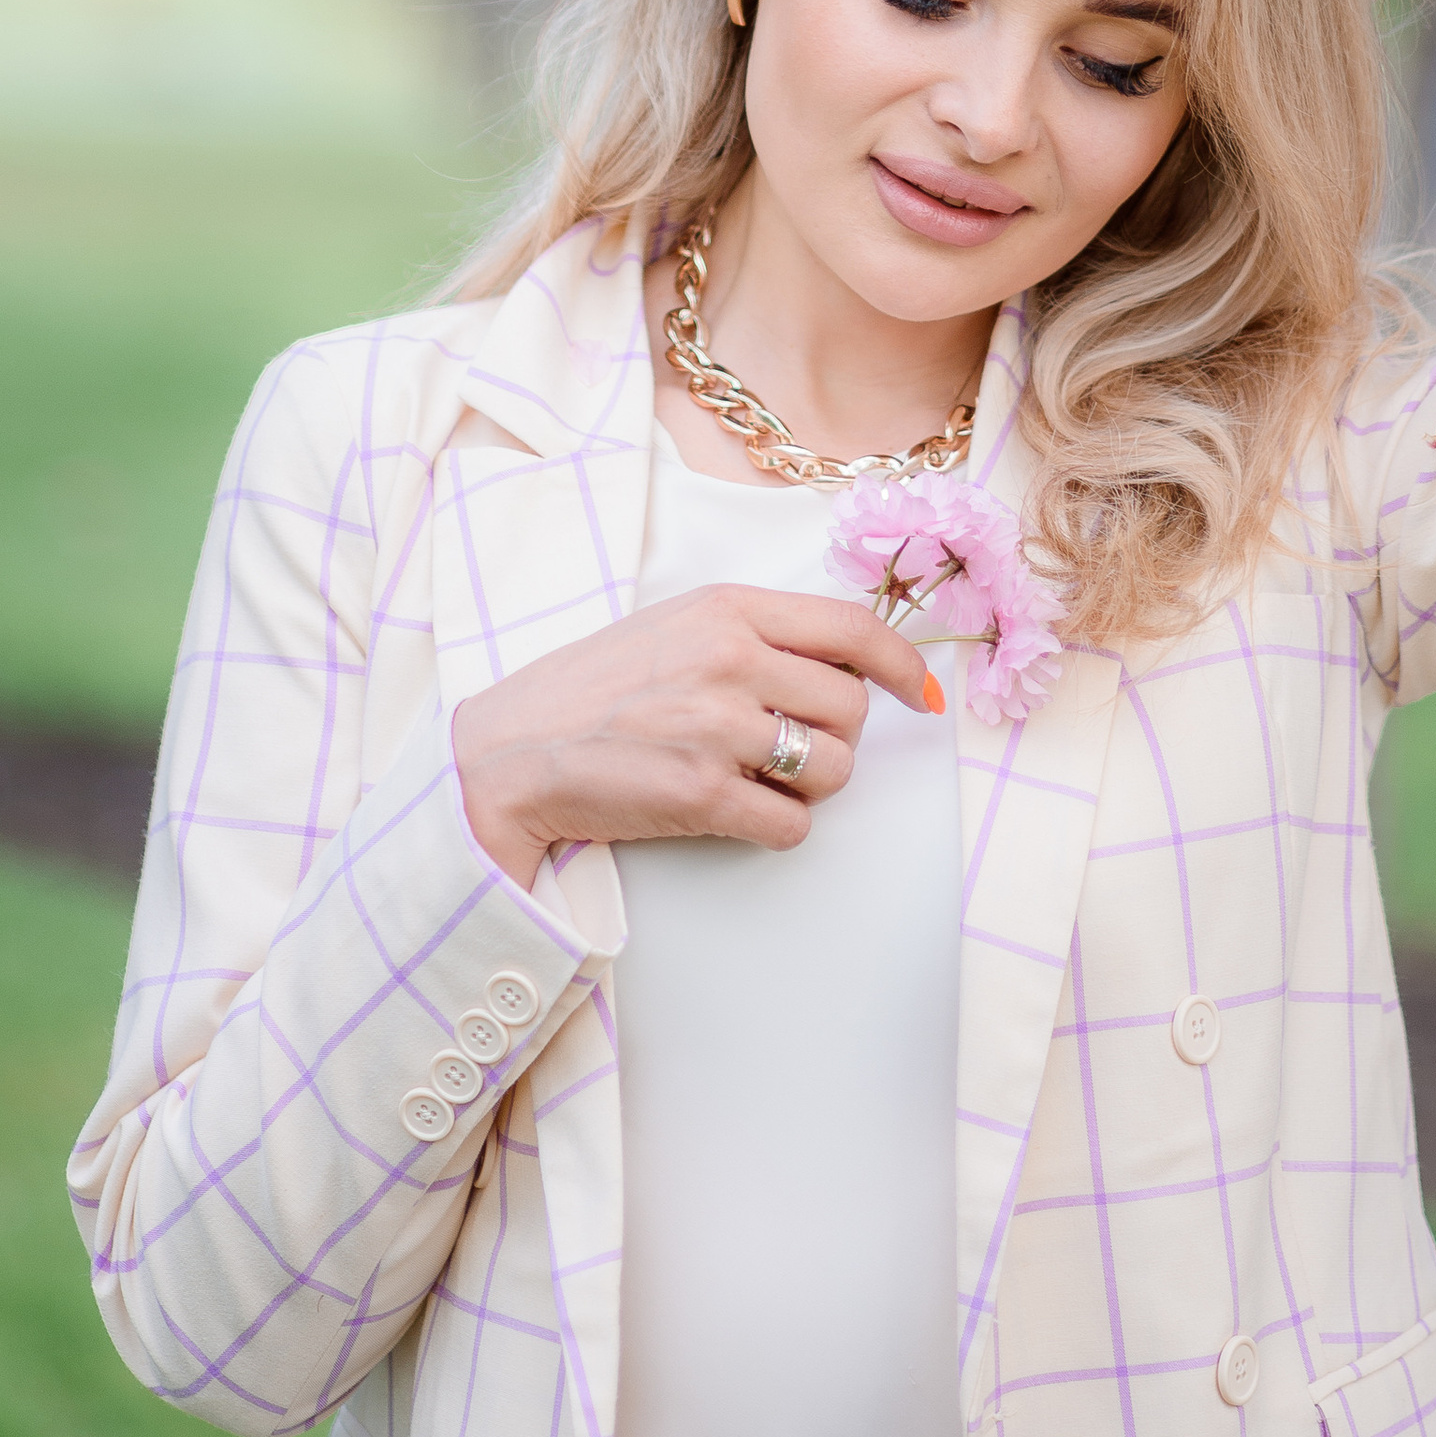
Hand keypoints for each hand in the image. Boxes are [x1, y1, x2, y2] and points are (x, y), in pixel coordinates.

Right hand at [450, 583, 935, 890]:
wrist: (515, 749)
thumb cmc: (598, 686)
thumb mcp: (678, 625)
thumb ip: (757, 631)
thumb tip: (850, 662)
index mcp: (728, 608)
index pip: (852, 627)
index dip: (901, 664)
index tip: (920, 694)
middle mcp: (731, 660)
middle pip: (851, 708)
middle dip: (836, 737)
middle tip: (790, 747)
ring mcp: (718, 727)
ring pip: (834, 768)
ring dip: (811, 785)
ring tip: (758, 778)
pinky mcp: (702, 796)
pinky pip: (792, 824)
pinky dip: (778, 828)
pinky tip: (739, 812)